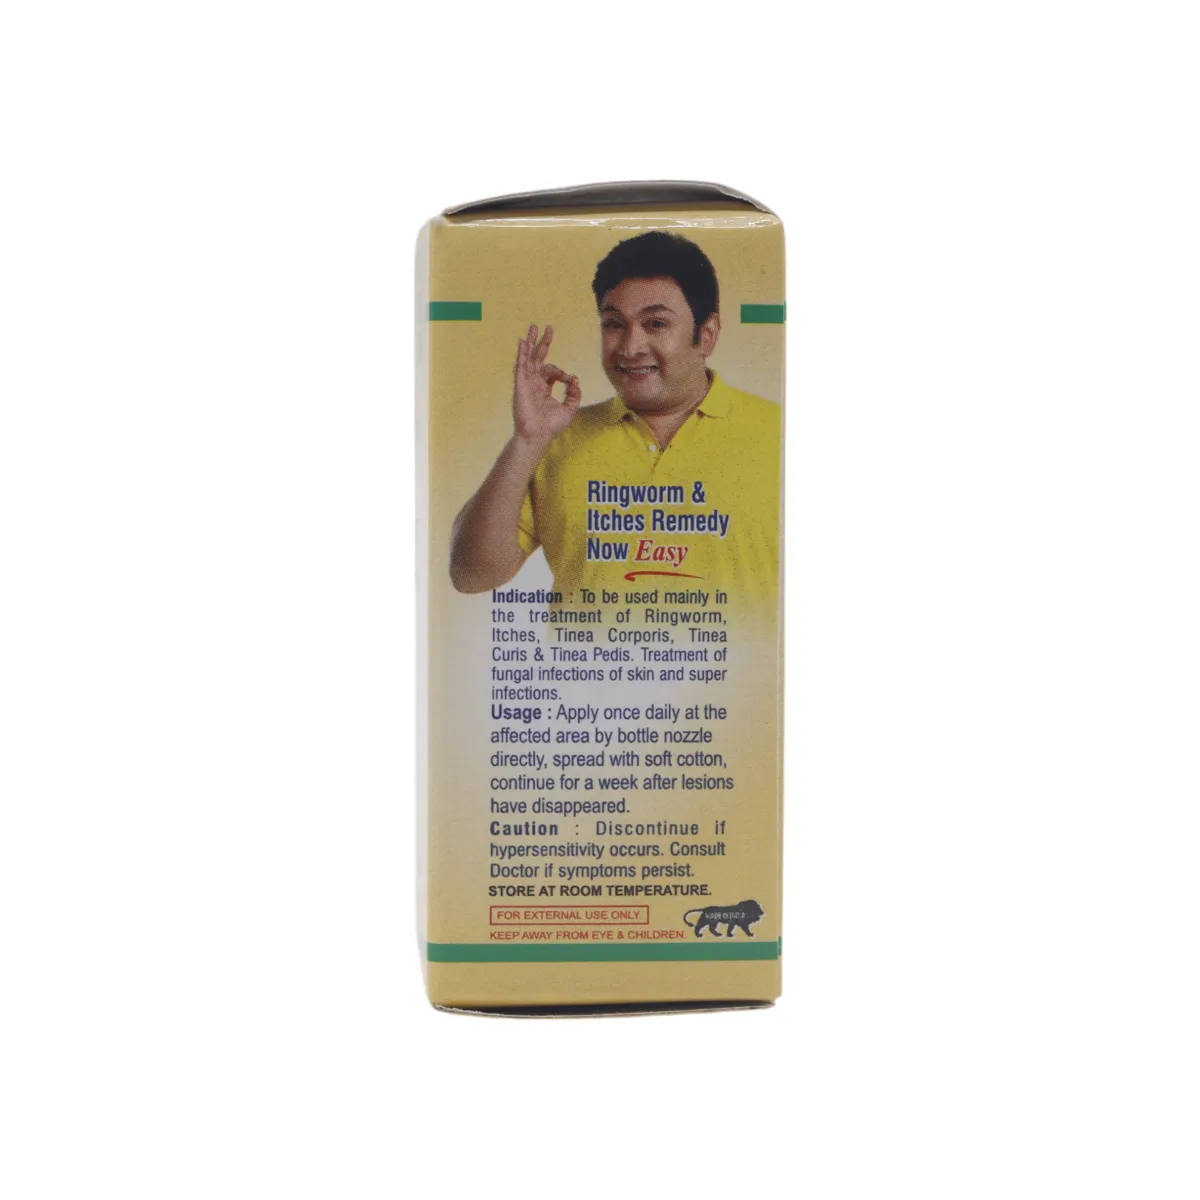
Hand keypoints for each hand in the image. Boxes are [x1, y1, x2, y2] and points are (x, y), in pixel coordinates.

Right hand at [512, 324, 581, 444]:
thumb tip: (575, 379)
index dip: (562, 373)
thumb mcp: (570, 409)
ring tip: (533, 327)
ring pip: (528, 358)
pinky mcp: (520, 385)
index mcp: (544, 389)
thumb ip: (574, 394)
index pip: (552, 371)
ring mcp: (526, 383)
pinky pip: (520, 366)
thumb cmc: (551, 427)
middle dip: (543, 343)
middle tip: (548, 328)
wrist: (538, 436)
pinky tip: (523, 342)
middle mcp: (534, 383)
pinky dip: (522, 353)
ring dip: (531, 342)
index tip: (569, 380)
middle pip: (538, 358)